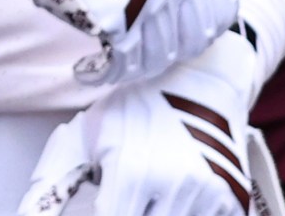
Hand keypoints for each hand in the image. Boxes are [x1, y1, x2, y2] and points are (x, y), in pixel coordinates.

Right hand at [0, 0, 237, 85]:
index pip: (222, 7)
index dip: (199, 27)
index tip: (174, 34)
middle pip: (195, 36)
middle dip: (168, 49)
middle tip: (139, 50)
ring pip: (162, 55)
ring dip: (135, 64)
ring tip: (107, 62)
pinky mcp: (122, 21)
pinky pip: (126, 65)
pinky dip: (104, 74)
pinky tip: (85, 71)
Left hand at [17, 29, 282, 214]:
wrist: (196, 82)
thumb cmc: (128, 112)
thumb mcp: (81, 139)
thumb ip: (50, 184)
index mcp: (132, 171)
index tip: (100, 204)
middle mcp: (175, 186)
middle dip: (127, 210)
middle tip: (123, 192)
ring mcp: (210, 195)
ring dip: (151, 212)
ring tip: (143, 190)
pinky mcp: (234, 201)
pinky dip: (178, 212)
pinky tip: (167, 196)